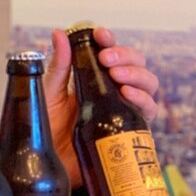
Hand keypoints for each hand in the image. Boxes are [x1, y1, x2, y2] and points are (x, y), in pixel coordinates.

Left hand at [43, 25, 158, 186]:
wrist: (49, 162)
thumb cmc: (47, 128)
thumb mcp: (49, 92)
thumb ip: (59, 65)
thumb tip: (58, 33)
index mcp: (94, 76)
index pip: (111, 51)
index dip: (110, 40)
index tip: (101, 35)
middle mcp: (112, 90)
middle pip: (136, 63)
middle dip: (125, 56)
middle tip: (106, 60)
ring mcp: (122, 109)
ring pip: (147, 83)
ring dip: (137, 75)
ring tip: (118, 77)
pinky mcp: (129, 129)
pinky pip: (148, 111)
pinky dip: (143, 100)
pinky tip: (128, 96)